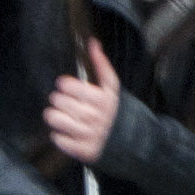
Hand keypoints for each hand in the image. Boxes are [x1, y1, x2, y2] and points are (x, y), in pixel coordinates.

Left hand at [45, 43, 122, 165]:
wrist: (139, 144)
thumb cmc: (122, 113)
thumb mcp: (114, 88)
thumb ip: (101, 66)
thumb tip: (92, 42)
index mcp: (103, 99)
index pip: (68, 86)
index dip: (64, 85)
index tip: (65, 87)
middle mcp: (96, 117)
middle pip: (59, 101)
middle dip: (58, 100)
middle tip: (62, 101)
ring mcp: (90, 135)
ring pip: (55, 119)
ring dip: (54, 117)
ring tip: (60, 116)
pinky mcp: (85, 151)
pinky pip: (59, 140)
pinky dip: (59, 135)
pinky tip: (67, 132)